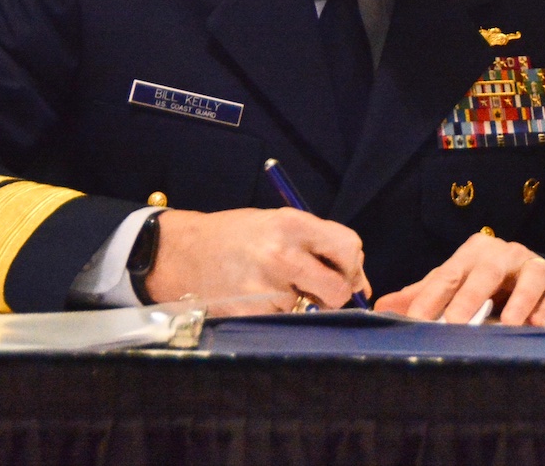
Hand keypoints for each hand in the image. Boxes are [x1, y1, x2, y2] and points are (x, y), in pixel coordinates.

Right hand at [145, 208, 369, 311]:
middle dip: (336, 293)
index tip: (342, 271)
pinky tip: (257, 298)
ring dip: (300, 304)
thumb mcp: (280, 225)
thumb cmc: (239, 237)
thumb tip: (362, 285)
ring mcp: (266, 286)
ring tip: (272, 286)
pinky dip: (278, 315)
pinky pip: (285, 321)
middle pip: (339, 287)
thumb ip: (321, 247)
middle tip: (318, 290)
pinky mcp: (251, 312)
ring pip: (310, 308)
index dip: (351, 264)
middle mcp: (283, 254)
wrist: (183, 253)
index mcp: (293, 223)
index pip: (349, 246)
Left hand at [373, 232, 544, 324]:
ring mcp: (534, 266)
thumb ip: (423, 295)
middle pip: (487, 271)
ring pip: (530, 276)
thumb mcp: (456, 283)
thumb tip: (380, 307)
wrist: (537, 278)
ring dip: (520, 300)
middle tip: (456, 322)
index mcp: (474, 252)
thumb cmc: (489, 282)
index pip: (448, 275)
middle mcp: (505, 254)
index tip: (415, 322)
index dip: (431, 298)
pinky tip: (536, 323)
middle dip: (471, 296)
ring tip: (508, 323)